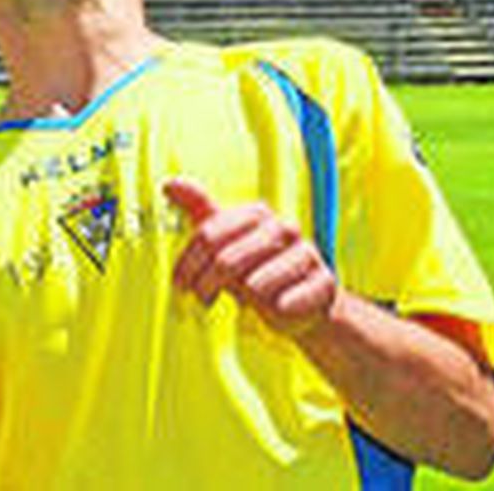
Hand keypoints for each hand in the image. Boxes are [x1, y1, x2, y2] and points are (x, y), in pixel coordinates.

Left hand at [163, 178, 338, 337]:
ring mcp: (306, 254)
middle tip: (201, 301)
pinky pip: (289, 301)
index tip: (179, 286)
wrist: (301, 302)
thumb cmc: (256, 270)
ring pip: (258, 283)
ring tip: (245, 305)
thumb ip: (200, 212)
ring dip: (245, 301)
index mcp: (256, 214)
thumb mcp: (225, 242)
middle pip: (227, 260)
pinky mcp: (323, 283)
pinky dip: (277, 311)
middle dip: (207, 285)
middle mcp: (283, 228)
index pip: (209, 235)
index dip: (188, 263)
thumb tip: (170, 183)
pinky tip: (276, 310)